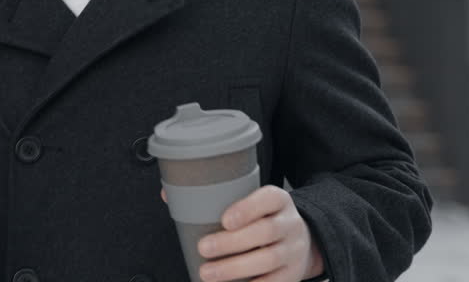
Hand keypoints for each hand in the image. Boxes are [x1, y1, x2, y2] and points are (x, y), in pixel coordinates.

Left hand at [193, 185, 323, 281]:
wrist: (300, 241)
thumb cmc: (260, 219)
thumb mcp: (248, 202)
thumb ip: (214, 198)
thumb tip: (169, 196)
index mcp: (278, 200)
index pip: (268, 198)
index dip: (247, 209)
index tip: (224, 220)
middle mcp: (290, 224)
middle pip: (266, 231)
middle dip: (232, 242)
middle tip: (203, 248)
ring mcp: (294, 250)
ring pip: (269, 259)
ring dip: (235, 268)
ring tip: (208, 273)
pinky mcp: (293, 274)